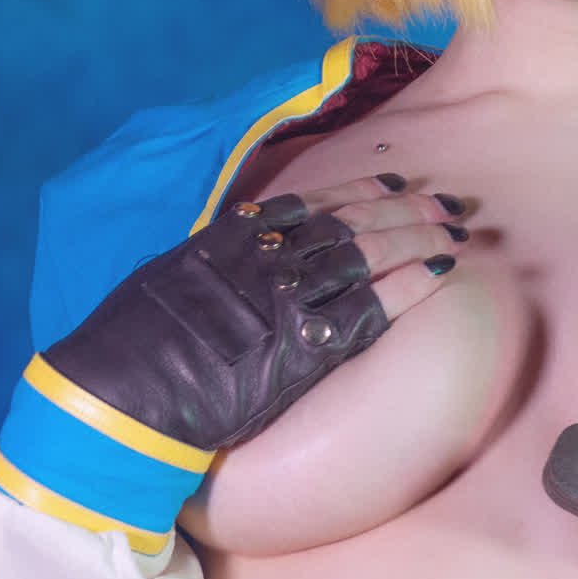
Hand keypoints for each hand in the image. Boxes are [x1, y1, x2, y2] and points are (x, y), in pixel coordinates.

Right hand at [41, 172, 466, 455]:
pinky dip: (408, 286)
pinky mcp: (304, 349)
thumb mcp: (166, 283)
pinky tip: (439, 273)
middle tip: (443, 205)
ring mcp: (287, 302)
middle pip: (349, 225)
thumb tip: (228, 259)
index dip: (359, 192)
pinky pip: (369, 309)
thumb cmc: (129, 347)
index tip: (393, 183)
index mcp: (231, 241)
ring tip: (453, 231)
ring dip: (416, 239)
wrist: (124, 395)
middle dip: (402, 212)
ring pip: (368, 257)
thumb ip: (209, 266)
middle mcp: (265, 261)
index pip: (310, 206)